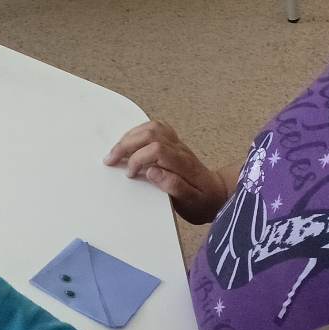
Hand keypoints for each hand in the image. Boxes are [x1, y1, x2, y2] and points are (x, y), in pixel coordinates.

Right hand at [103, 121, 229, 223]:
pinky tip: (131, 142)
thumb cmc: (202, 201)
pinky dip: (139, 132)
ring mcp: (178, 144)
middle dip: (126, 144)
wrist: (218, 195)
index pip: (156, 149)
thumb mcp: (191, 201)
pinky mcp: (174, 143)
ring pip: (153, 127)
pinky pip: (157, 128)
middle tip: (110, 159)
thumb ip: (173, 186)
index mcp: (183, 164)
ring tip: (117, 150)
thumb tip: (151, 171)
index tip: (129, 174)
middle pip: (151, 133)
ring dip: (130, 136)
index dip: (137, 158)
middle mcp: (180, 149)